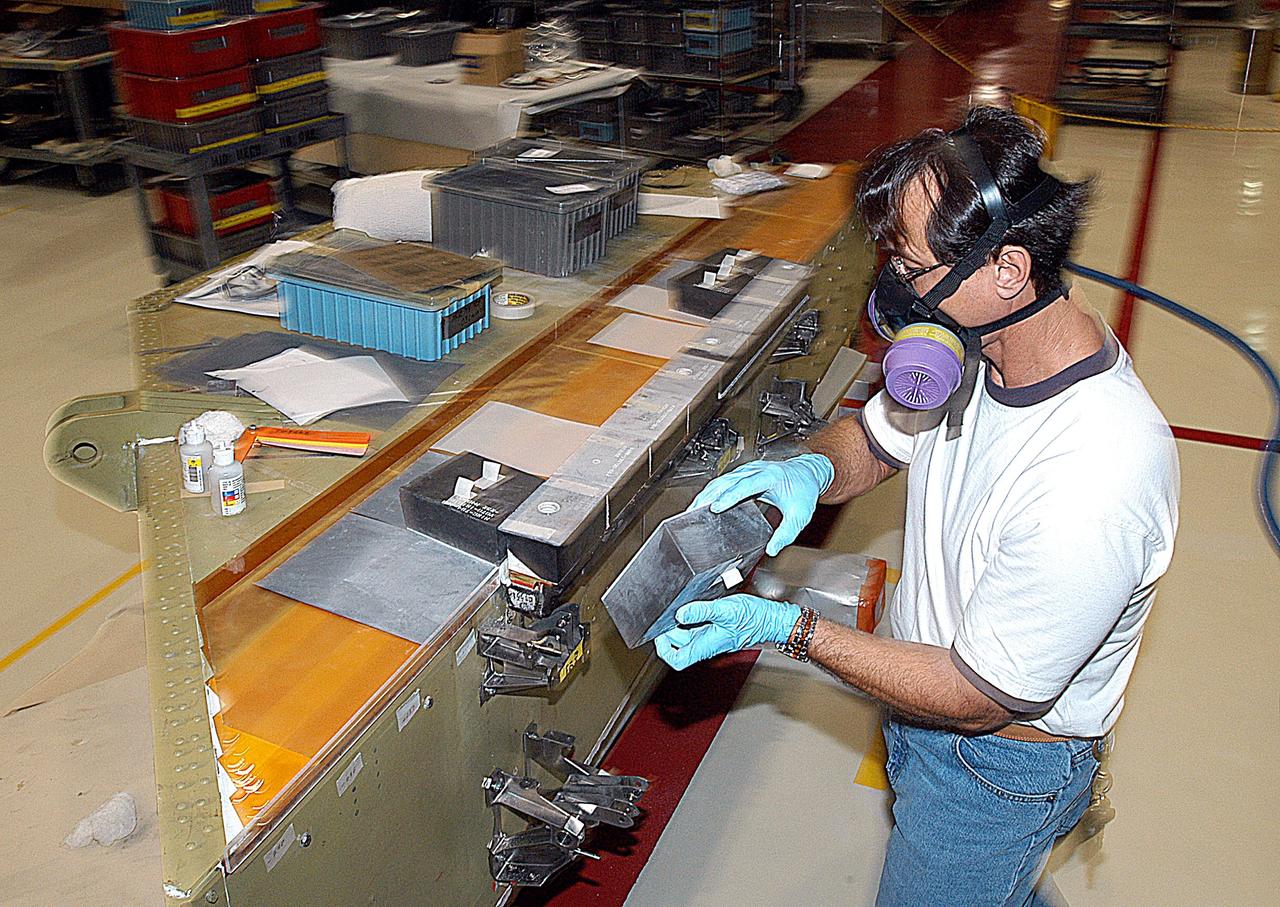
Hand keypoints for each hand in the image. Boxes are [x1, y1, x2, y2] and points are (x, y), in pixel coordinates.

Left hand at [654, 594, 800, 670]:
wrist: (772, 620)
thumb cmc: (754, 619)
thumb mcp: (724, 610)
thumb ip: (700, 611)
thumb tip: (680, 614)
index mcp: (705, 646)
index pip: (676, 659)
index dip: (664, 648)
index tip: (660, 633)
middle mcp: (706, 644)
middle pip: (679, 644)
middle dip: (670, 630)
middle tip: (669, 613)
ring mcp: (712, 638)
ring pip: (687, 635)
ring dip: (681, 623)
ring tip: (682, 607)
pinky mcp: (717, 630)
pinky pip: (698, 627)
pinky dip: (692, 618)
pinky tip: (696, 606)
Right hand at [689, 454, 834, 555]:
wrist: (808, 472)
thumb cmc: (803, 489)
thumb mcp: (800, 514)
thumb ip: (787, 533)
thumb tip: (772, 549)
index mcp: (770, 476)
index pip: (744, 485)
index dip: (728, 497)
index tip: (715, 507)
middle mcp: (756, 470)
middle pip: (726, 481)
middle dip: (708, 496)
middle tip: (693, 512)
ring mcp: (748, 471)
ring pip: (721, 480)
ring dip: (706, 494)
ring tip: (692, 510)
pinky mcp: (743, 475)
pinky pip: (723, 482)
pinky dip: (711, 492)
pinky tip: (703, 503)